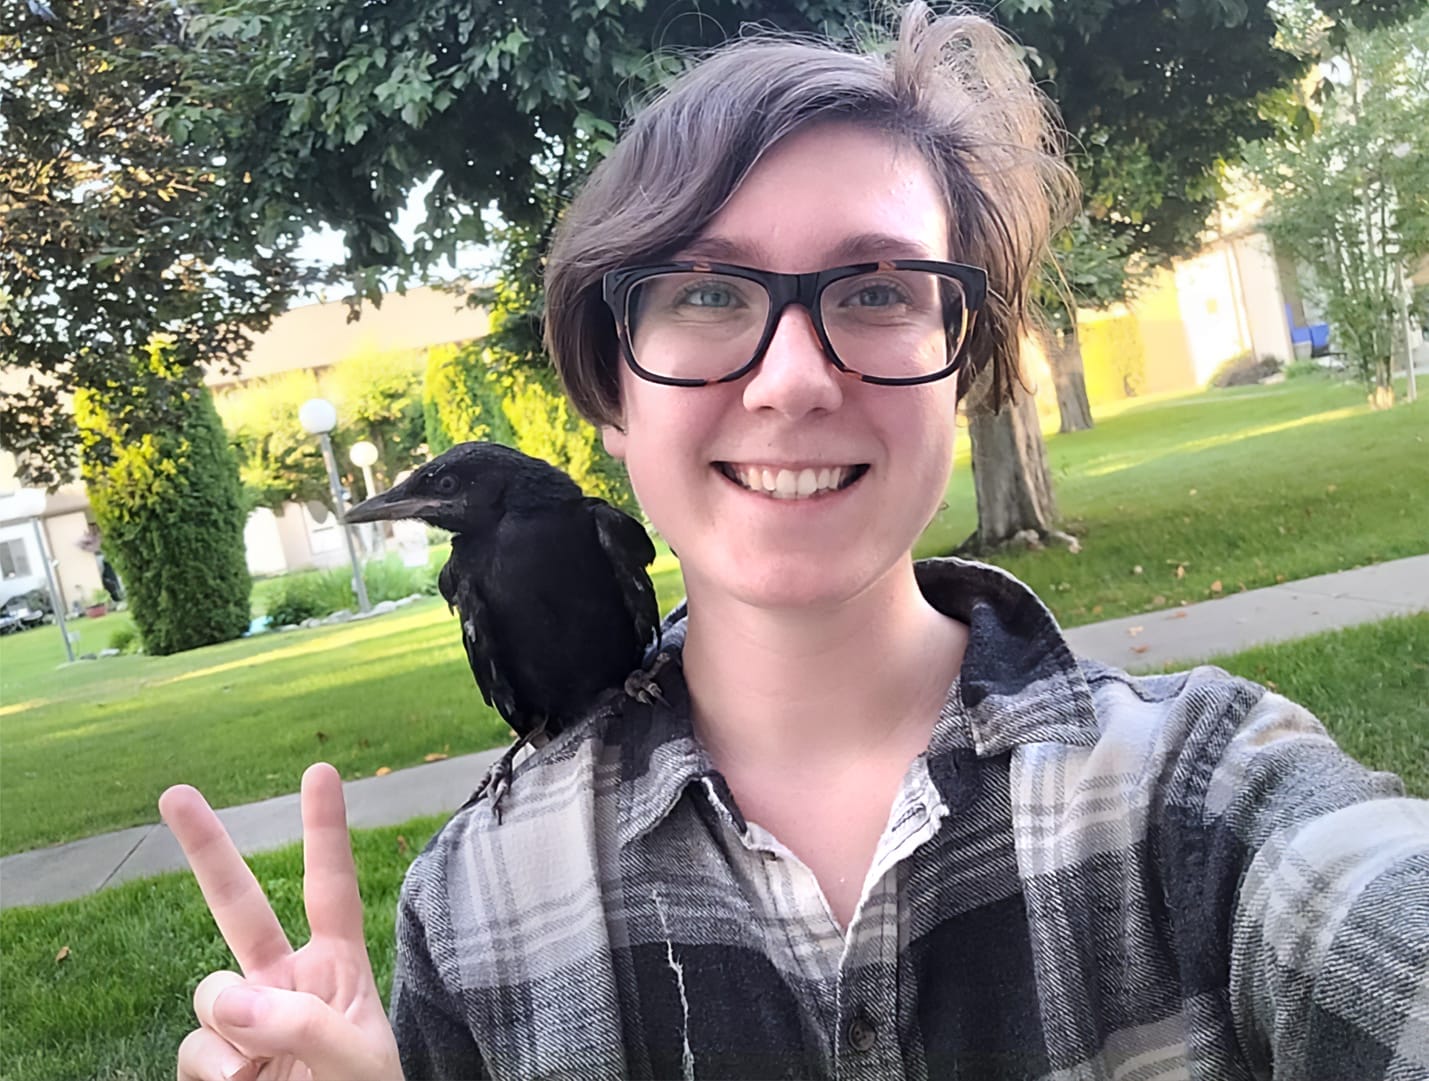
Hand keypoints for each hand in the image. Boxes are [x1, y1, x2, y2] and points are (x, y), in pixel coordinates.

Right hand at [160, 763, 402, 1080]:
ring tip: (268, 1072)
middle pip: (240, 907)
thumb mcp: (361, 1064)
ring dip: (232, 1032)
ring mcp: (246, 1024)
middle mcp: (285, 985)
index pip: (332, 889)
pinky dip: (216, 1072)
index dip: (325, 830)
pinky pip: (195, 1050)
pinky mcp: (215, 1065)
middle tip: (174, 792)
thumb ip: (306, 1024)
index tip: (319, 771)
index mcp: (338, 969)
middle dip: (207, 849)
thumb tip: (230, 1000)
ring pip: (210, 996)